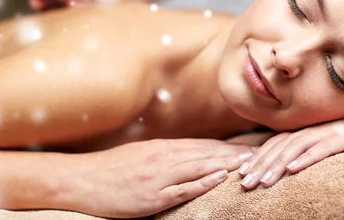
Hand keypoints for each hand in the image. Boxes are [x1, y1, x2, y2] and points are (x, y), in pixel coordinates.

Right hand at [57, 138, 254, 217]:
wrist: (83, 180)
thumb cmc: (111, 169)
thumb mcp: (141, 155)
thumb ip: (164, 155)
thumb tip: (186, 155)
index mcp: (162, 149)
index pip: (202, 146)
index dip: (226, 148)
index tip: (247, 147)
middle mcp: (164, 158)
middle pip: (206, 154)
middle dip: (234, 154)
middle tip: (259, 153)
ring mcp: (159, 177)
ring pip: (199, 167)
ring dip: (226, 165)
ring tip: (249, 163)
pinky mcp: (152, 196)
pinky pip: (183, 189)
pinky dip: (203, 183)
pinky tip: (220, 179)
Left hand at [237, 105, 343, 189]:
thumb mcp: (334, 144)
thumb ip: (314, 151)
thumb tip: (293, 168)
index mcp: (309, 129)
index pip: (277, 143)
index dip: (257, 156)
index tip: (241, 172)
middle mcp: (315, 128)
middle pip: (280, 146)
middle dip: (260, 164)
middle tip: (243, 182)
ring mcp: (330, 131)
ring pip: (296, 147)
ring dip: (277, 165)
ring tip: (262, 181)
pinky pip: (323, 148)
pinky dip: (307, 158)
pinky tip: (294, 170)